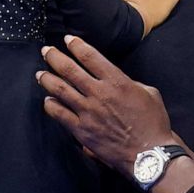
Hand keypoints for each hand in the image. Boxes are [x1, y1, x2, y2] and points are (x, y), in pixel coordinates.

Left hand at [37, 36, 176, 176]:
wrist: (149, 153)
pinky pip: (60, 115)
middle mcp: (99, 93)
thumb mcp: (149, 93)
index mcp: (117, 81)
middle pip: (70, 70)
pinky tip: (47, 101)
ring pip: (60, 90)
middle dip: (55, 57)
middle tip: (46, 51)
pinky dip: (51, 106)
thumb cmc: (153, 123)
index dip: (76, 45)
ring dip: (47, 79)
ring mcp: (88, 112)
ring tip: (40, 73)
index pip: (90, 57)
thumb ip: (130, 83)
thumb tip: (115, 81)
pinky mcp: (82, 131)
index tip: (68, 39)